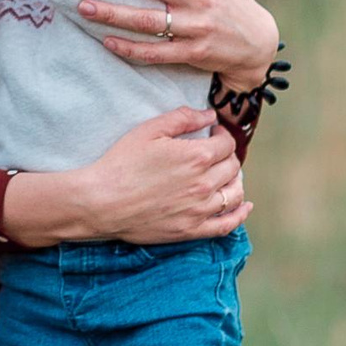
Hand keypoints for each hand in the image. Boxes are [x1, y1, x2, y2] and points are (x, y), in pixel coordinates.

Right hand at [1, 106, 250, 250]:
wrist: (101, 201)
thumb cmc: (121, 163)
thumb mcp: (148, 131)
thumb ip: (182, 118)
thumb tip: (209, 115)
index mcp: (197, 157)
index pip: (226, 144)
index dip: (221, 135)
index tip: (212, 134)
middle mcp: (205, 184)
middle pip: (233, 167)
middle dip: (227, 156)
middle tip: (215, 153)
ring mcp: (200, 209)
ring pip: (235, 193)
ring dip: (235, 181)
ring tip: (224, 175)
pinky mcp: (192, 229)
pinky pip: (227, 224)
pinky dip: (240, 214)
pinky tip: (244, 206)